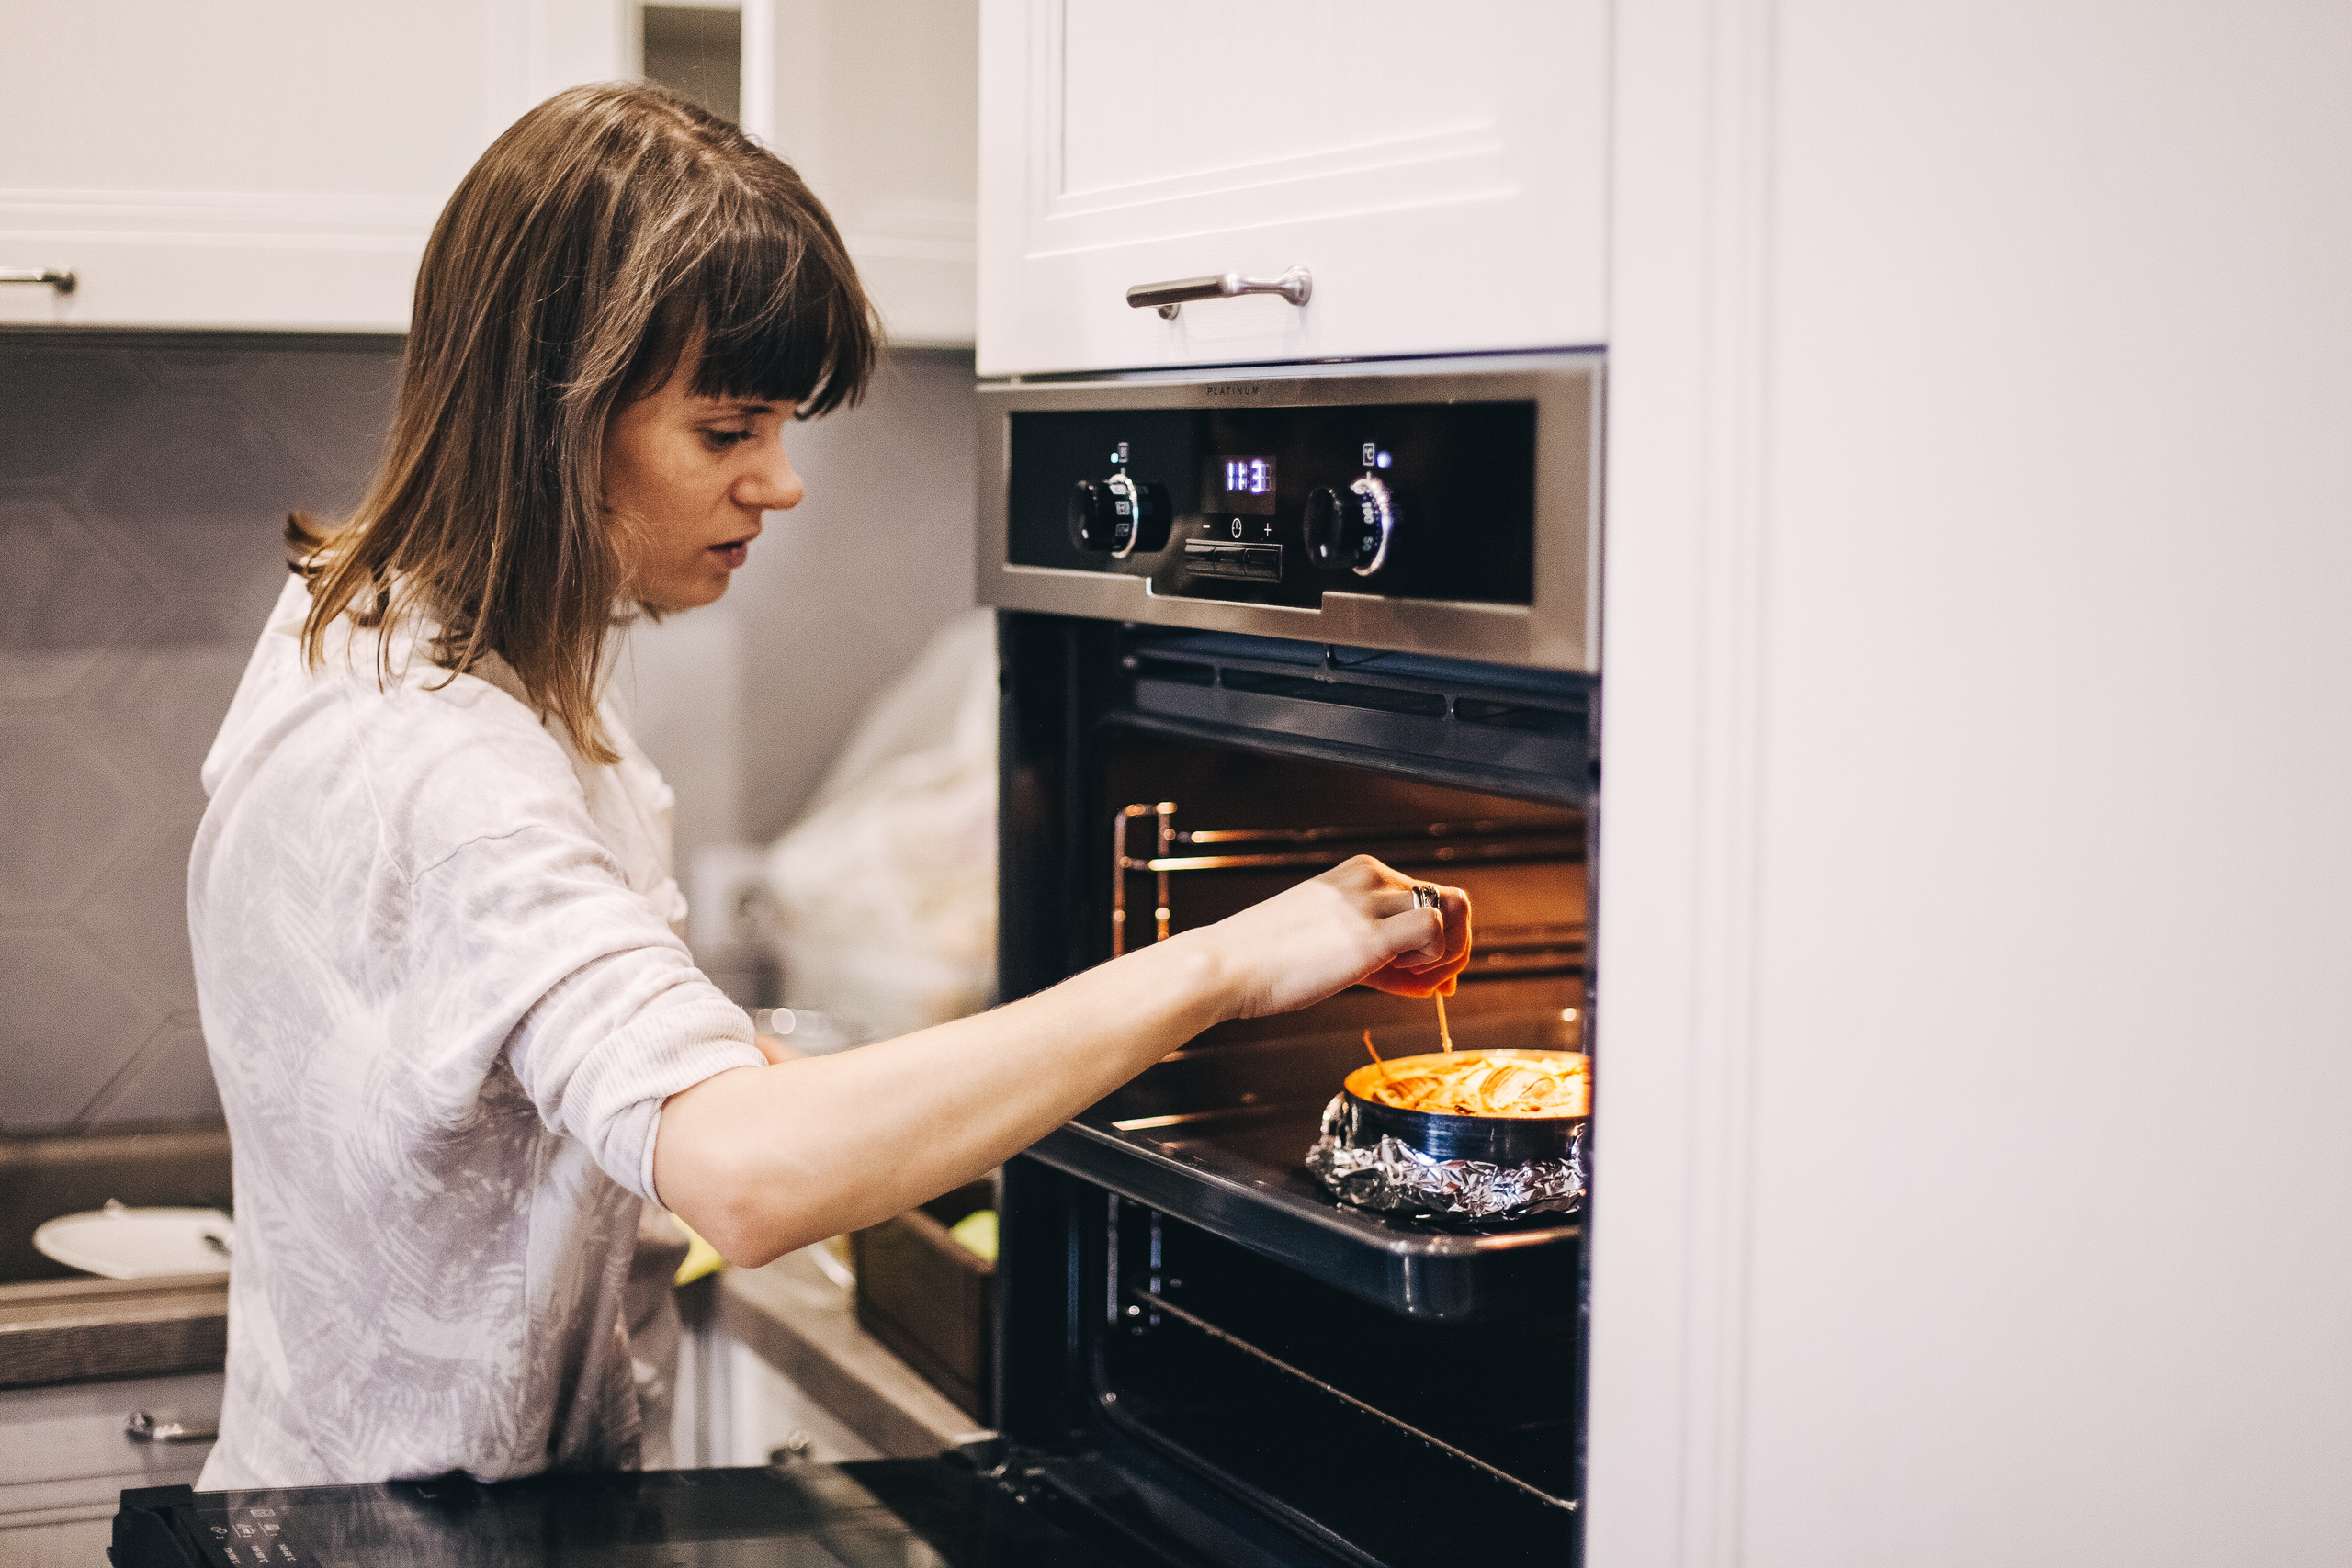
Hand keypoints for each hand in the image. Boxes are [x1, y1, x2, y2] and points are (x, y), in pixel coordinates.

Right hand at [1195, 855, 1471, 1020]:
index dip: (1439, 939)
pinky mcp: (1369, 933)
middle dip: (1451, 948)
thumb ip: (1384, 958)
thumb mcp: (1333, 944)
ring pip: (1453, 910)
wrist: (1225, 966)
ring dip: (1449, 953)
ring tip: (1415, 981)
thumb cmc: (1268, 960)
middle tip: (1428, 982)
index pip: (1428, 896)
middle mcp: (1368, 878)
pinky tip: (1403, 978)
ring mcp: (1369, 902)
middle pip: (1451, 901)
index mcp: (1358, 874)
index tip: (1424, 973)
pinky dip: (1435, 959)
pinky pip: (1435, 930)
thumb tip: (1435, 980)